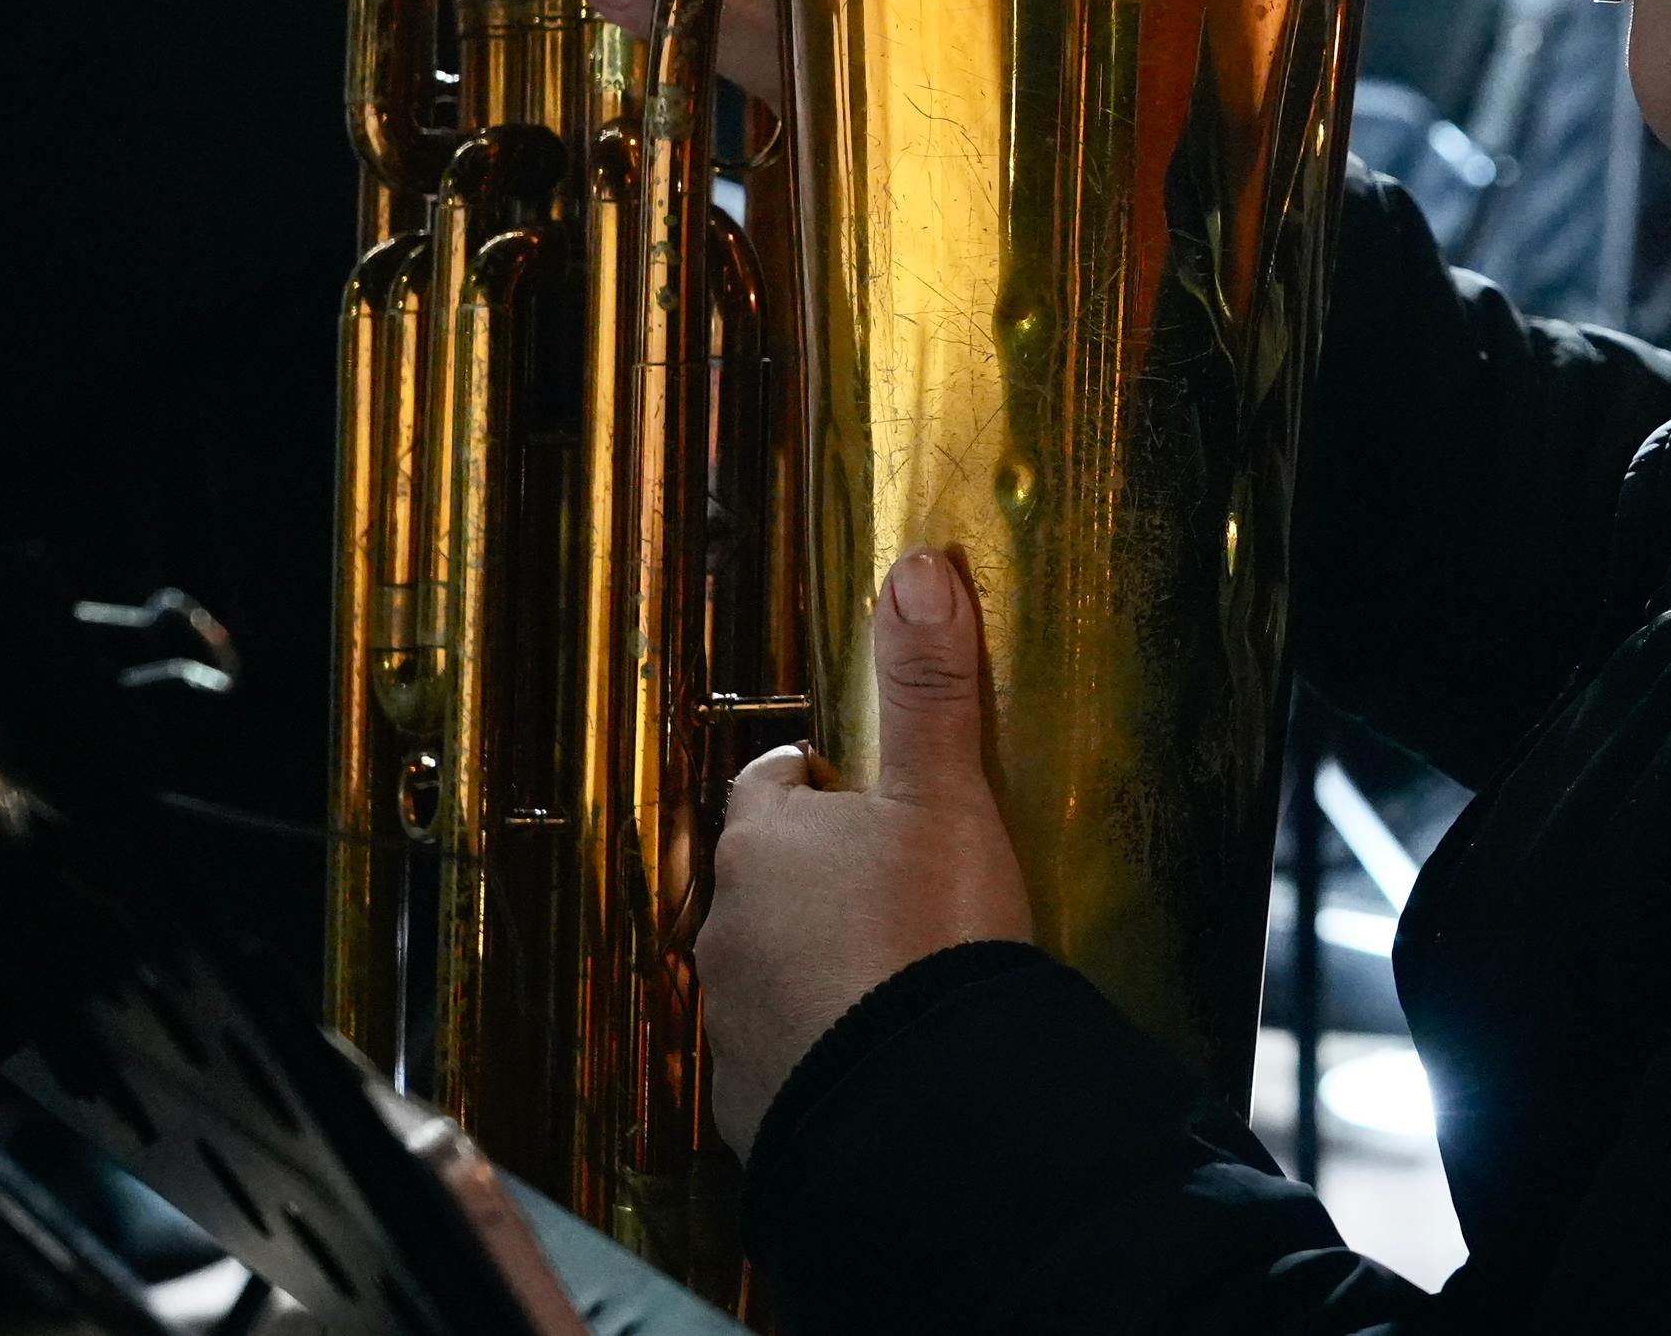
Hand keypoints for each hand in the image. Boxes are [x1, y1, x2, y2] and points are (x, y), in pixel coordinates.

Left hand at [693, 549, 1034, 1154]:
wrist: (923, 1103)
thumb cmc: (930, 937)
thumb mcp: (945, 794)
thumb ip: (927, 687)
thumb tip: (915, 568)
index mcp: (763, 843)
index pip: (771, 783)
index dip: (820, 783)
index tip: (866, 793)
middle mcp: (725, 928)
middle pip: (765, 879)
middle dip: (817, 876)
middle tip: (896, 882)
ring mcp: (733, 1019)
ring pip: (769, 965)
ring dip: (814, 960)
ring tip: (894, 968)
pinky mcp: (754, 1098)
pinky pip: (783, 1052)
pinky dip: (820, 1040)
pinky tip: (876, 1043)